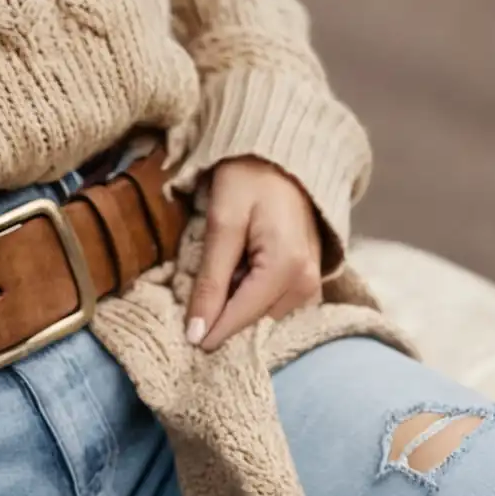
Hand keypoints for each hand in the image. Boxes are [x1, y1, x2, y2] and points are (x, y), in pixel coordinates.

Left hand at [185, 157, 322, 350]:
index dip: (208, 332)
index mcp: (287, 269)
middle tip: (198, 286)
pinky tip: (238, 271)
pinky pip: (273, 304)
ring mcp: (312, 284)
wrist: (283, 156)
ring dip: (237, 302)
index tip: (182, 339)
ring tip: (222, 269)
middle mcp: (307, 284)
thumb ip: (210, 281)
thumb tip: (196, 334)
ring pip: (262, 316)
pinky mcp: (308, 280)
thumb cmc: (250, 179)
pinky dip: (250, 294)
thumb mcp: (222, 224)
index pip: (240, 319)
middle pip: (253, 322)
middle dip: (223, 313)